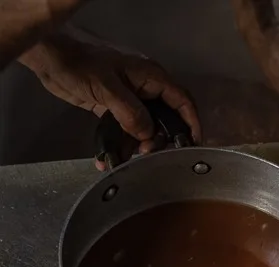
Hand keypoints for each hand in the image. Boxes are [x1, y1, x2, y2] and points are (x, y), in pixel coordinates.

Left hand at [19, 32, 200, 169]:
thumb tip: (149, 135)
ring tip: (125, 160)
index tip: (192, 144)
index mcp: (151, 77)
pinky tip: (110, 157)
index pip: (182, 101)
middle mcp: (145, 89)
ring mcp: (130, 99)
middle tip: (147, 153)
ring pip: (145, 127)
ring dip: (137, 144)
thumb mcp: (107, 88)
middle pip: (165, 118)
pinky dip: (120, 143)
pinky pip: (125, 129)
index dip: (191, 122)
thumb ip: (131, 112)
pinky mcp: (114, 109)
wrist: (50, 59)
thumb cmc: (80, 65)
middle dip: (159, 138)